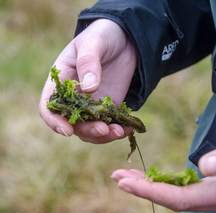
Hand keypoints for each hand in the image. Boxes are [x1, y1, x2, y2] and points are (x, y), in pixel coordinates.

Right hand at [39, 19, 136, 142]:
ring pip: (91, 129)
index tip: (67, 130)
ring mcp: (92, 103)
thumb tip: (89, 88)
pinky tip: (128, 127)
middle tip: (104, 129)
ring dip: (104, 135)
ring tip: (119, 130)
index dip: (54, 121)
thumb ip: (88, 62)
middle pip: (72, 123)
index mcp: (61, 81)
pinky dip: (118, 129)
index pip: (49, 107)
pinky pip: (110, 124)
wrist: (126, 38)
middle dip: (87, 130)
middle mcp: (74, 97)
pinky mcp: (110, 106)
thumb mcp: (93, 43)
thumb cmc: (102, 35)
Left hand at [111, 134, 215, 211]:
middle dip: (144, 190)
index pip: (179, 198)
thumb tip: (202, 167)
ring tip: (128, 176)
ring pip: (177, 194)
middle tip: (117, 178)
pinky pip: (185, 188)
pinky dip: (166, 182)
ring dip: (152, 185)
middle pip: (173, 199)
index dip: (151, 191)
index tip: (127, 182)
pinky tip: (156, 176)